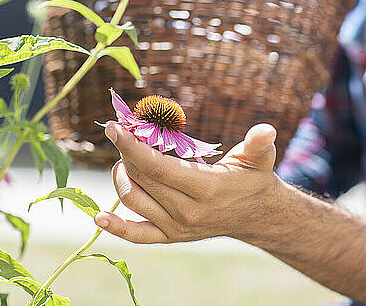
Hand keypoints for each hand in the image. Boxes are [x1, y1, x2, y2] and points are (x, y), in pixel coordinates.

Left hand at [94, 123, 280, 243]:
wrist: (255, 214)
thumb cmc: (252, 178)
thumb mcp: (259, 158)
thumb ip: (259, 143)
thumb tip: (266, 130)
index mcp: (206, 189)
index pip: (157, 167)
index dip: (132, 147)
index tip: (114, 128)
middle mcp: (188, 212)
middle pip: (142, 179)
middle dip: (126, 153)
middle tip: (123, 133)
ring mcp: (177, 227)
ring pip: (134, 201)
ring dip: (122, 176)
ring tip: (125, 158)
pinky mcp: (170, 237)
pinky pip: (137, 235)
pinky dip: (116, 228)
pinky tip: (99, 217)